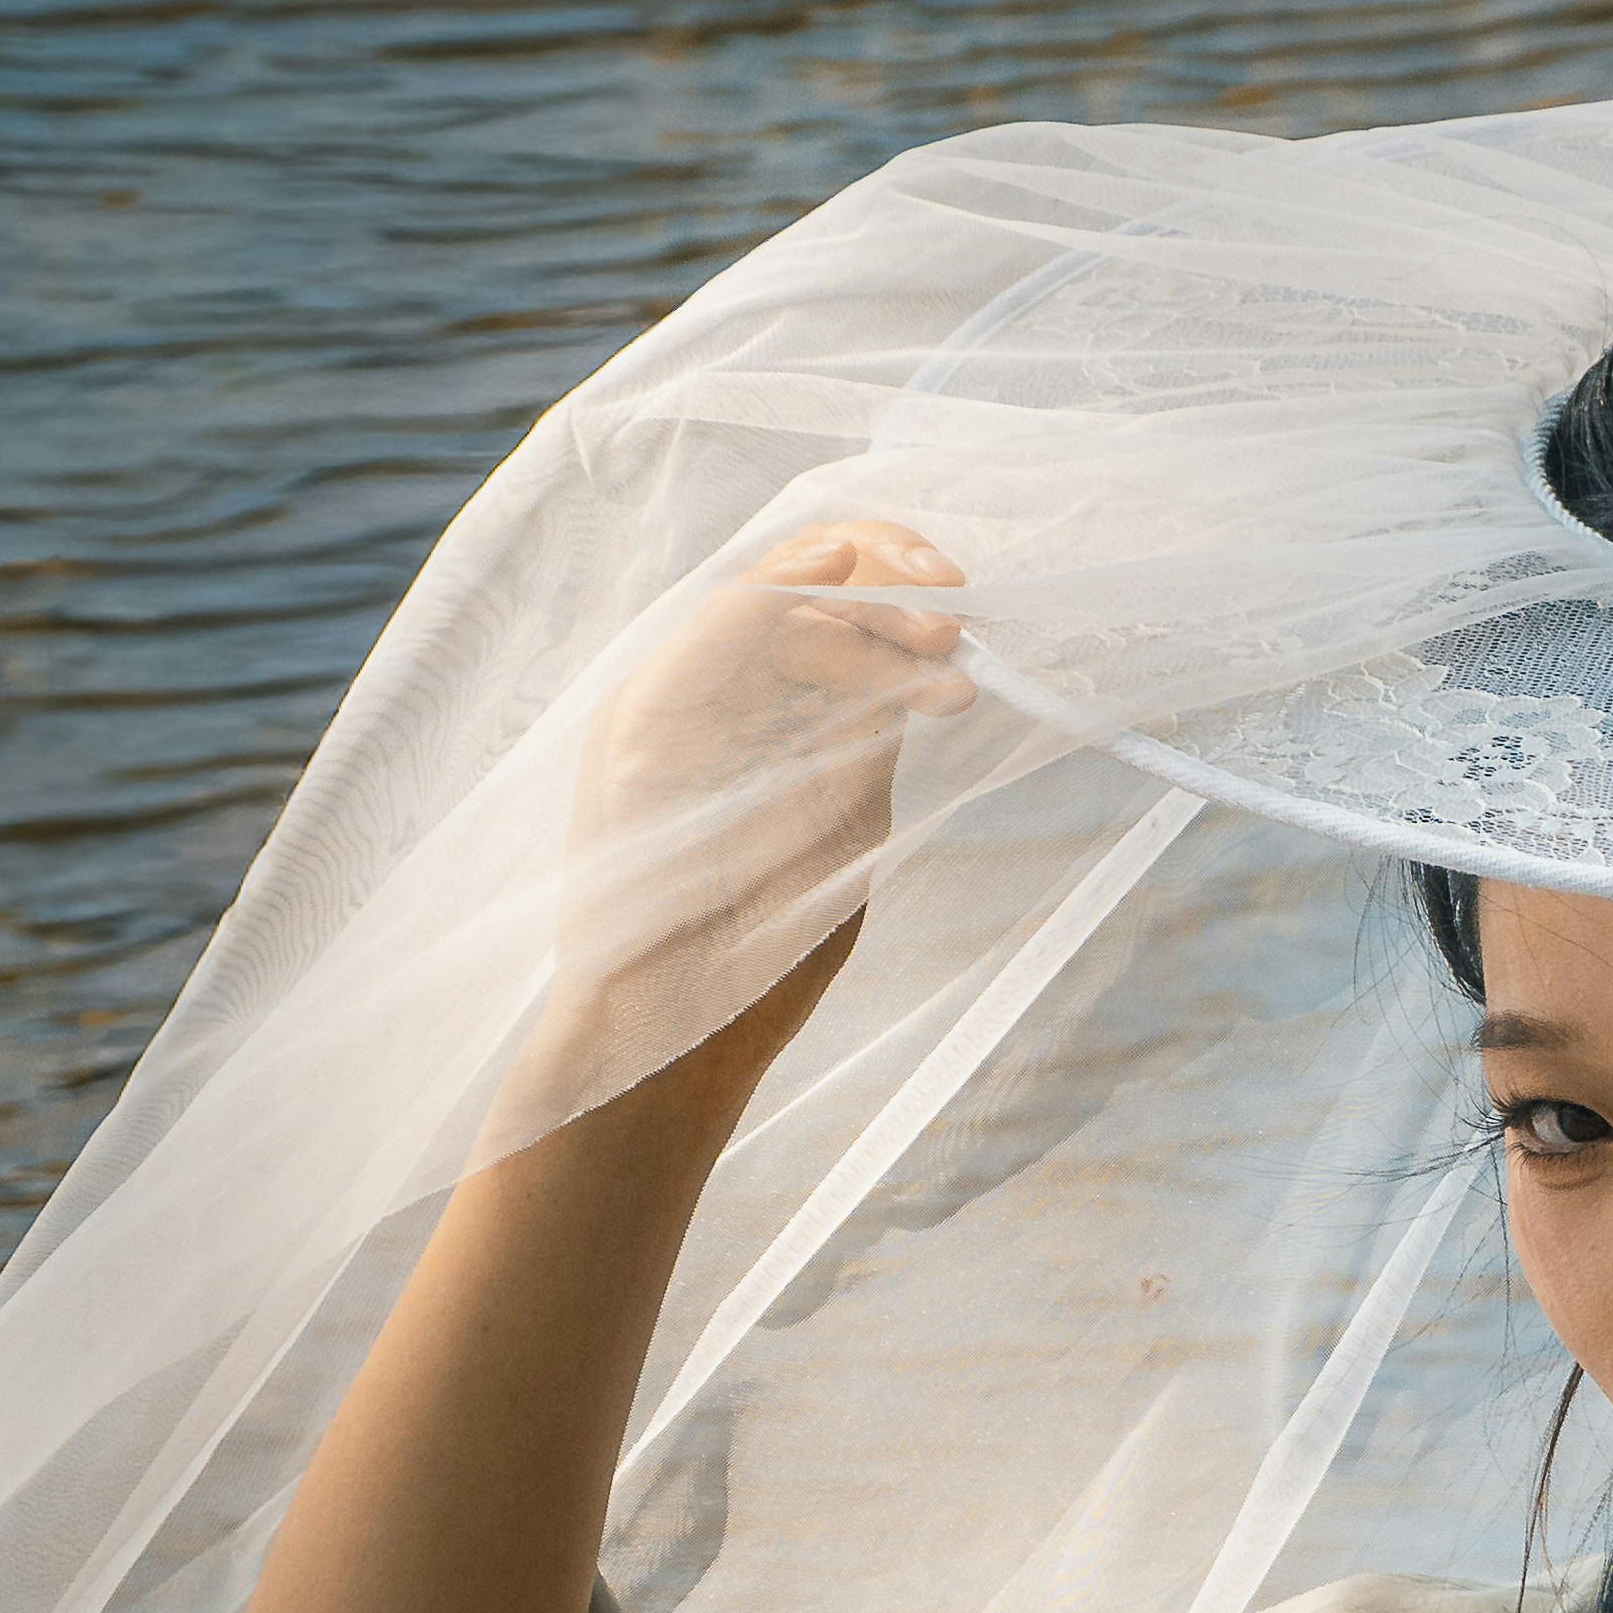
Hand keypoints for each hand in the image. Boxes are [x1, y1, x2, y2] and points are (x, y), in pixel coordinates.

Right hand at [543, 514, 973, 1090]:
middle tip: (962, 620)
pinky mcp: (639, 727)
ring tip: (937, 625)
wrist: (681, 1043)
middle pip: (796, 589)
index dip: (897, 597)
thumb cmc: (760, 956)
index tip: (973, 626)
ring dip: (860, 596)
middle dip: (891, 586)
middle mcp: (706, 697)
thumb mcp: (841, 830)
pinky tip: (830, 569)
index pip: (824, 614)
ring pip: (764, 598)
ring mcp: (669, 706)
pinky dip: (769, 591)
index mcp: (755, 716)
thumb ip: (867, 748)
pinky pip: (706, 633)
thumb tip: (925, 672)